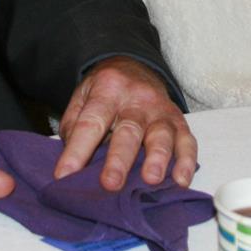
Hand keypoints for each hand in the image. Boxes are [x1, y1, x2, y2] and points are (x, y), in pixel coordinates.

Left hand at [54, 57, 196, 189]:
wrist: (134, 66)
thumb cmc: (104, 91)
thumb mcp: (81, 97)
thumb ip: (74, 126)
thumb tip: (74, 162)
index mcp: (107, 90)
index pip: (91, 122)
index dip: (77, 150)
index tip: (64, 176)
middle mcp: (137, 98)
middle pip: (129, 129)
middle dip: (120, 159)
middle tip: (110, 184)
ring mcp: (160, 110)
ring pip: (161, 134)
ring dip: (158, 158)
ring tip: (151, 180)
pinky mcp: (178, 121)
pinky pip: (187, 140)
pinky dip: (186, 161)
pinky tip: (180, 181)